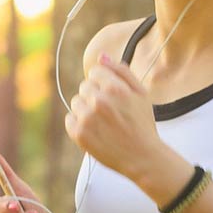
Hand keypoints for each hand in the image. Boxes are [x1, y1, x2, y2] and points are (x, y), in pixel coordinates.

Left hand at [64, 52, 162, 180]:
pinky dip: (78, 124)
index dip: (104, 83)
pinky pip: (69, 119)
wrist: (142, 157)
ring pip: (76, 102)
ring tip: (103, 122)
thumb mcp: (140, 94)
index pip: (94, 72)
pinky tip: (95, 131)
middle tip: (110, 112)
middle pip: (84, 87)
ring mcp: (87, 118)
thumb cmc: (142, 124)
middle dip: (95, 96)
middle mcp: (99, 101)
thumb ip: (121, 71)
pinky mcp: (79, 134)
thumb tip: (101, 56)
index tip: (112, 96)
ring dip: (86, 109)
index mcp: (114, 88)